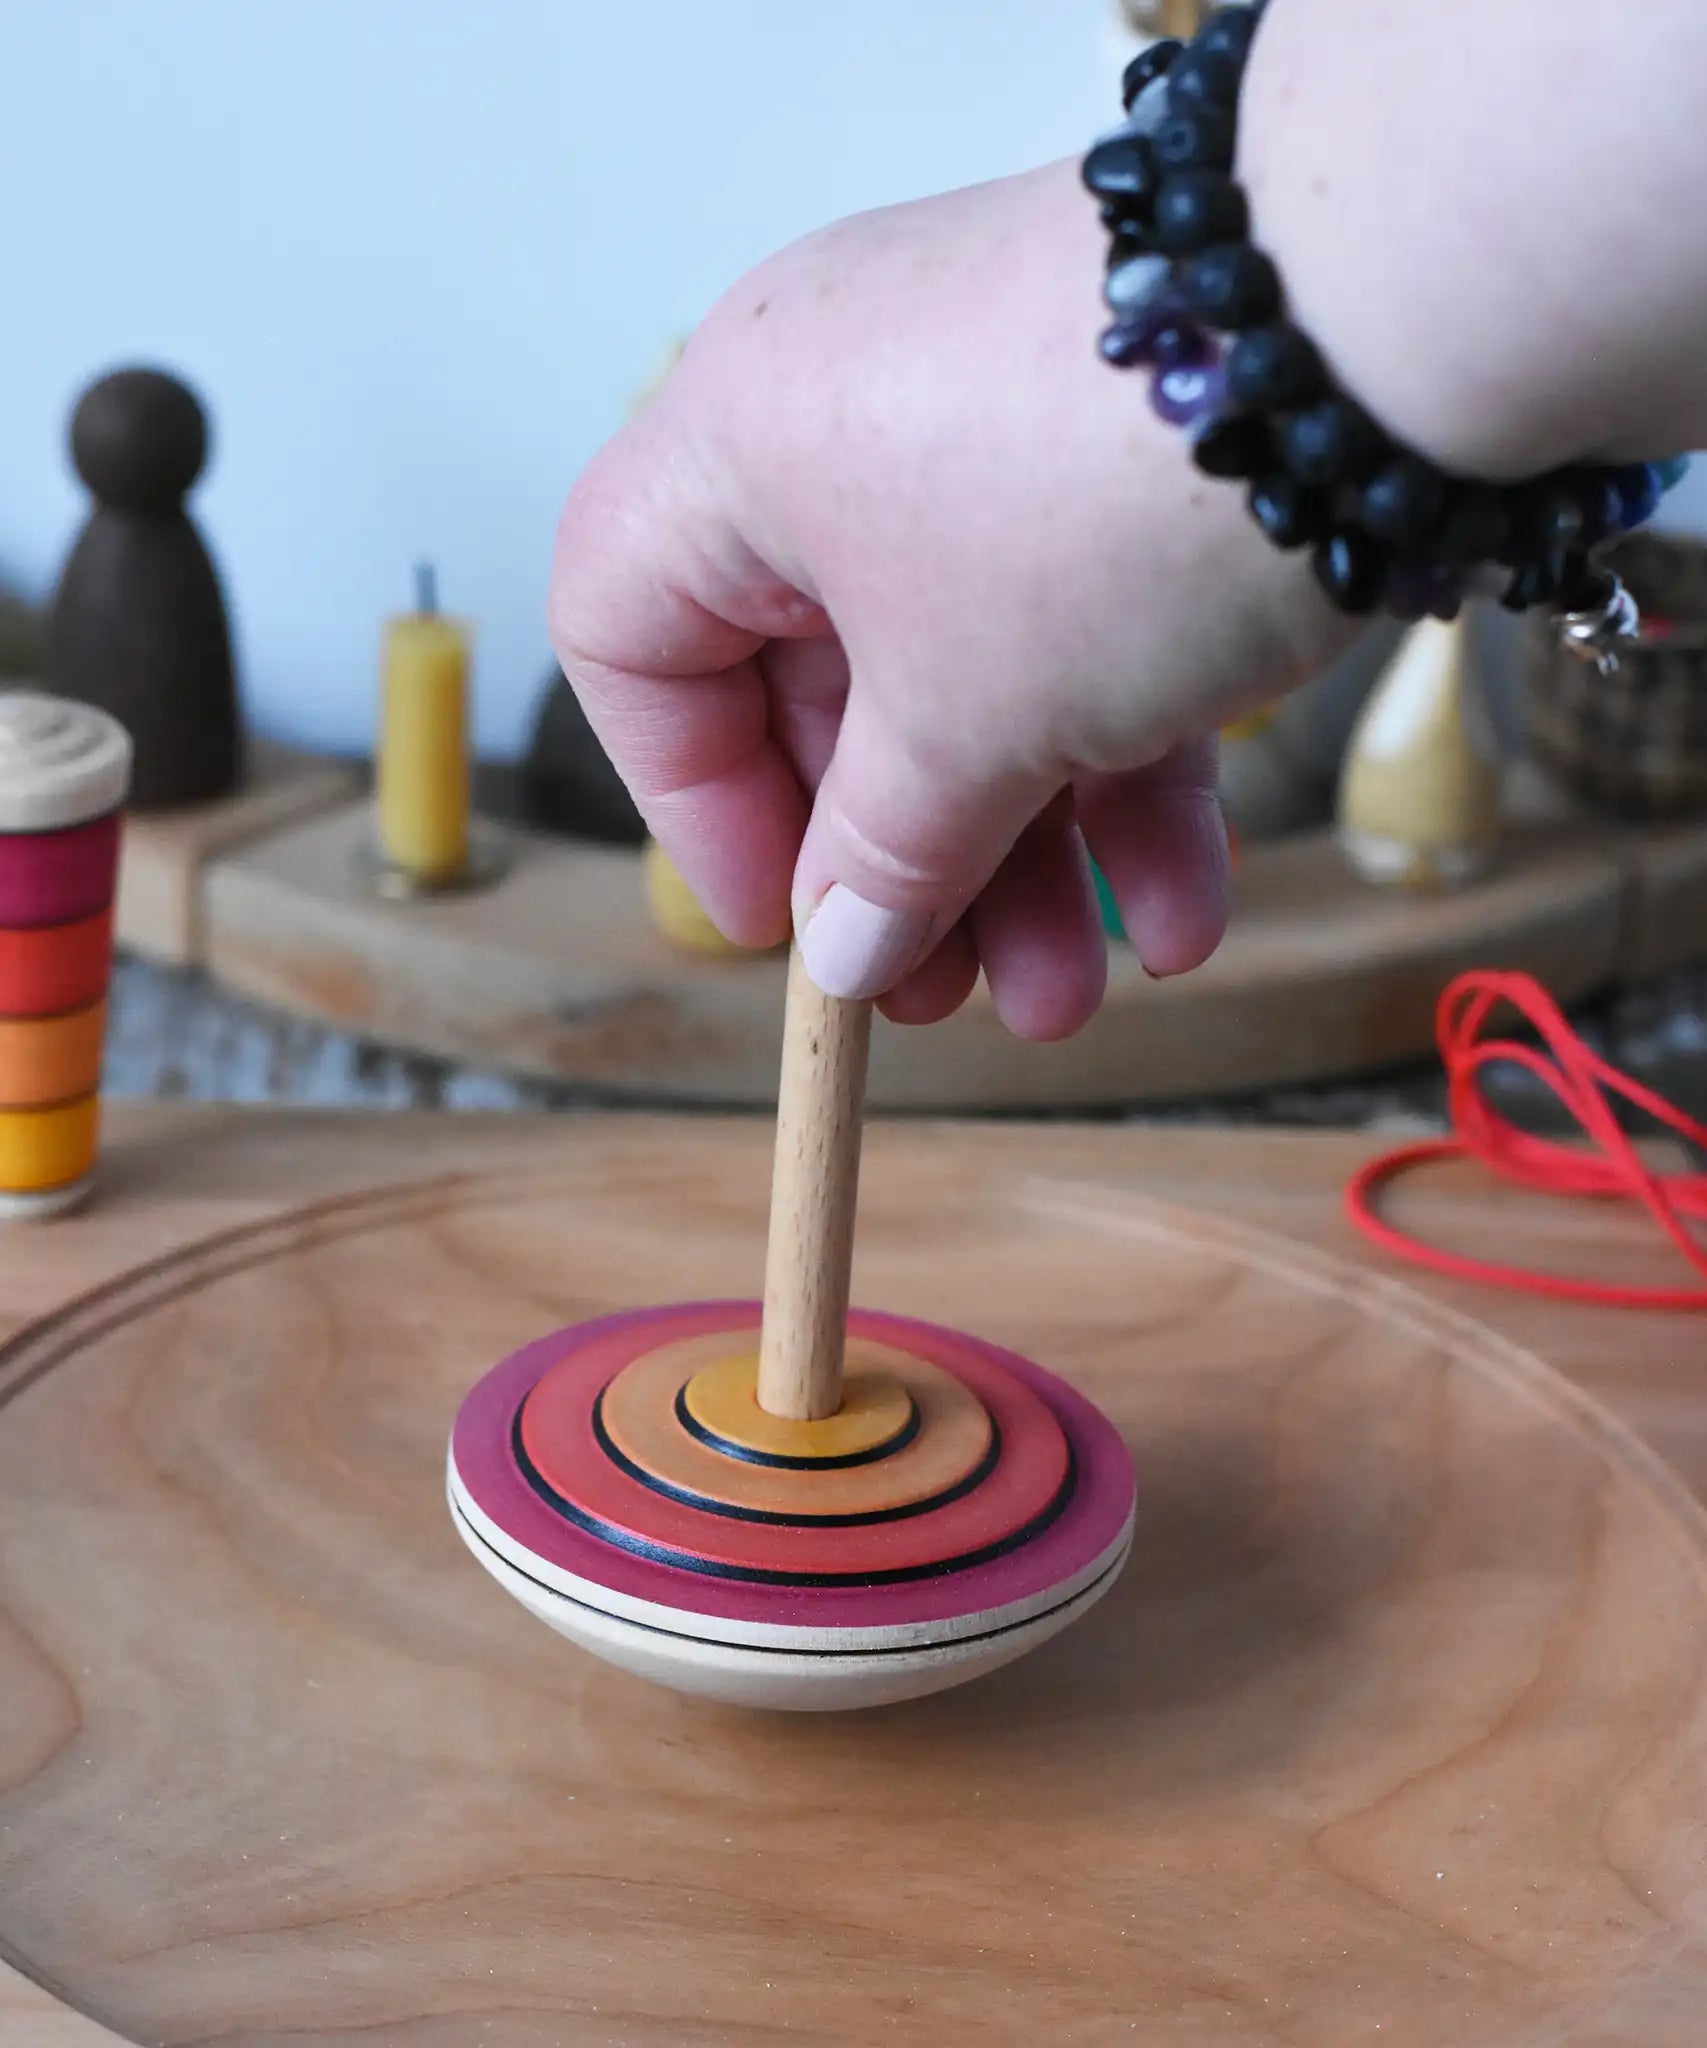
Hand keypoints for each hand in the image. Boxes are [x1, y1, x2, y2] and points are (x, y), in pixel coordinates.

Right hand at [548, 161, 1350, 1037]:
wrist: (1398, 318)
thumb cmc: (1114, 495)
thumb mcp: (974, 717)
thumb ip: (889, 851)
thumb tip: (846, 953)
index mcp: (735, 449)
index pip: (633, 639)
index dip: (695, 805)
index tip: (785, 924)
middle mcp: (843, 420)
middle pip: (822, 686)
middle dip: (900, 870)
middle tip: (945, 997)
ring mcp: (992, 430)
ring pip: (967, 680)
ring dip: (1022, 858)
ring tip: (1071, 997)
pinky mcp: (1122, 455)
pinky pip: (1084, 635)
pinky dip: (1124, 774)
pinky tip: (1184, 907)